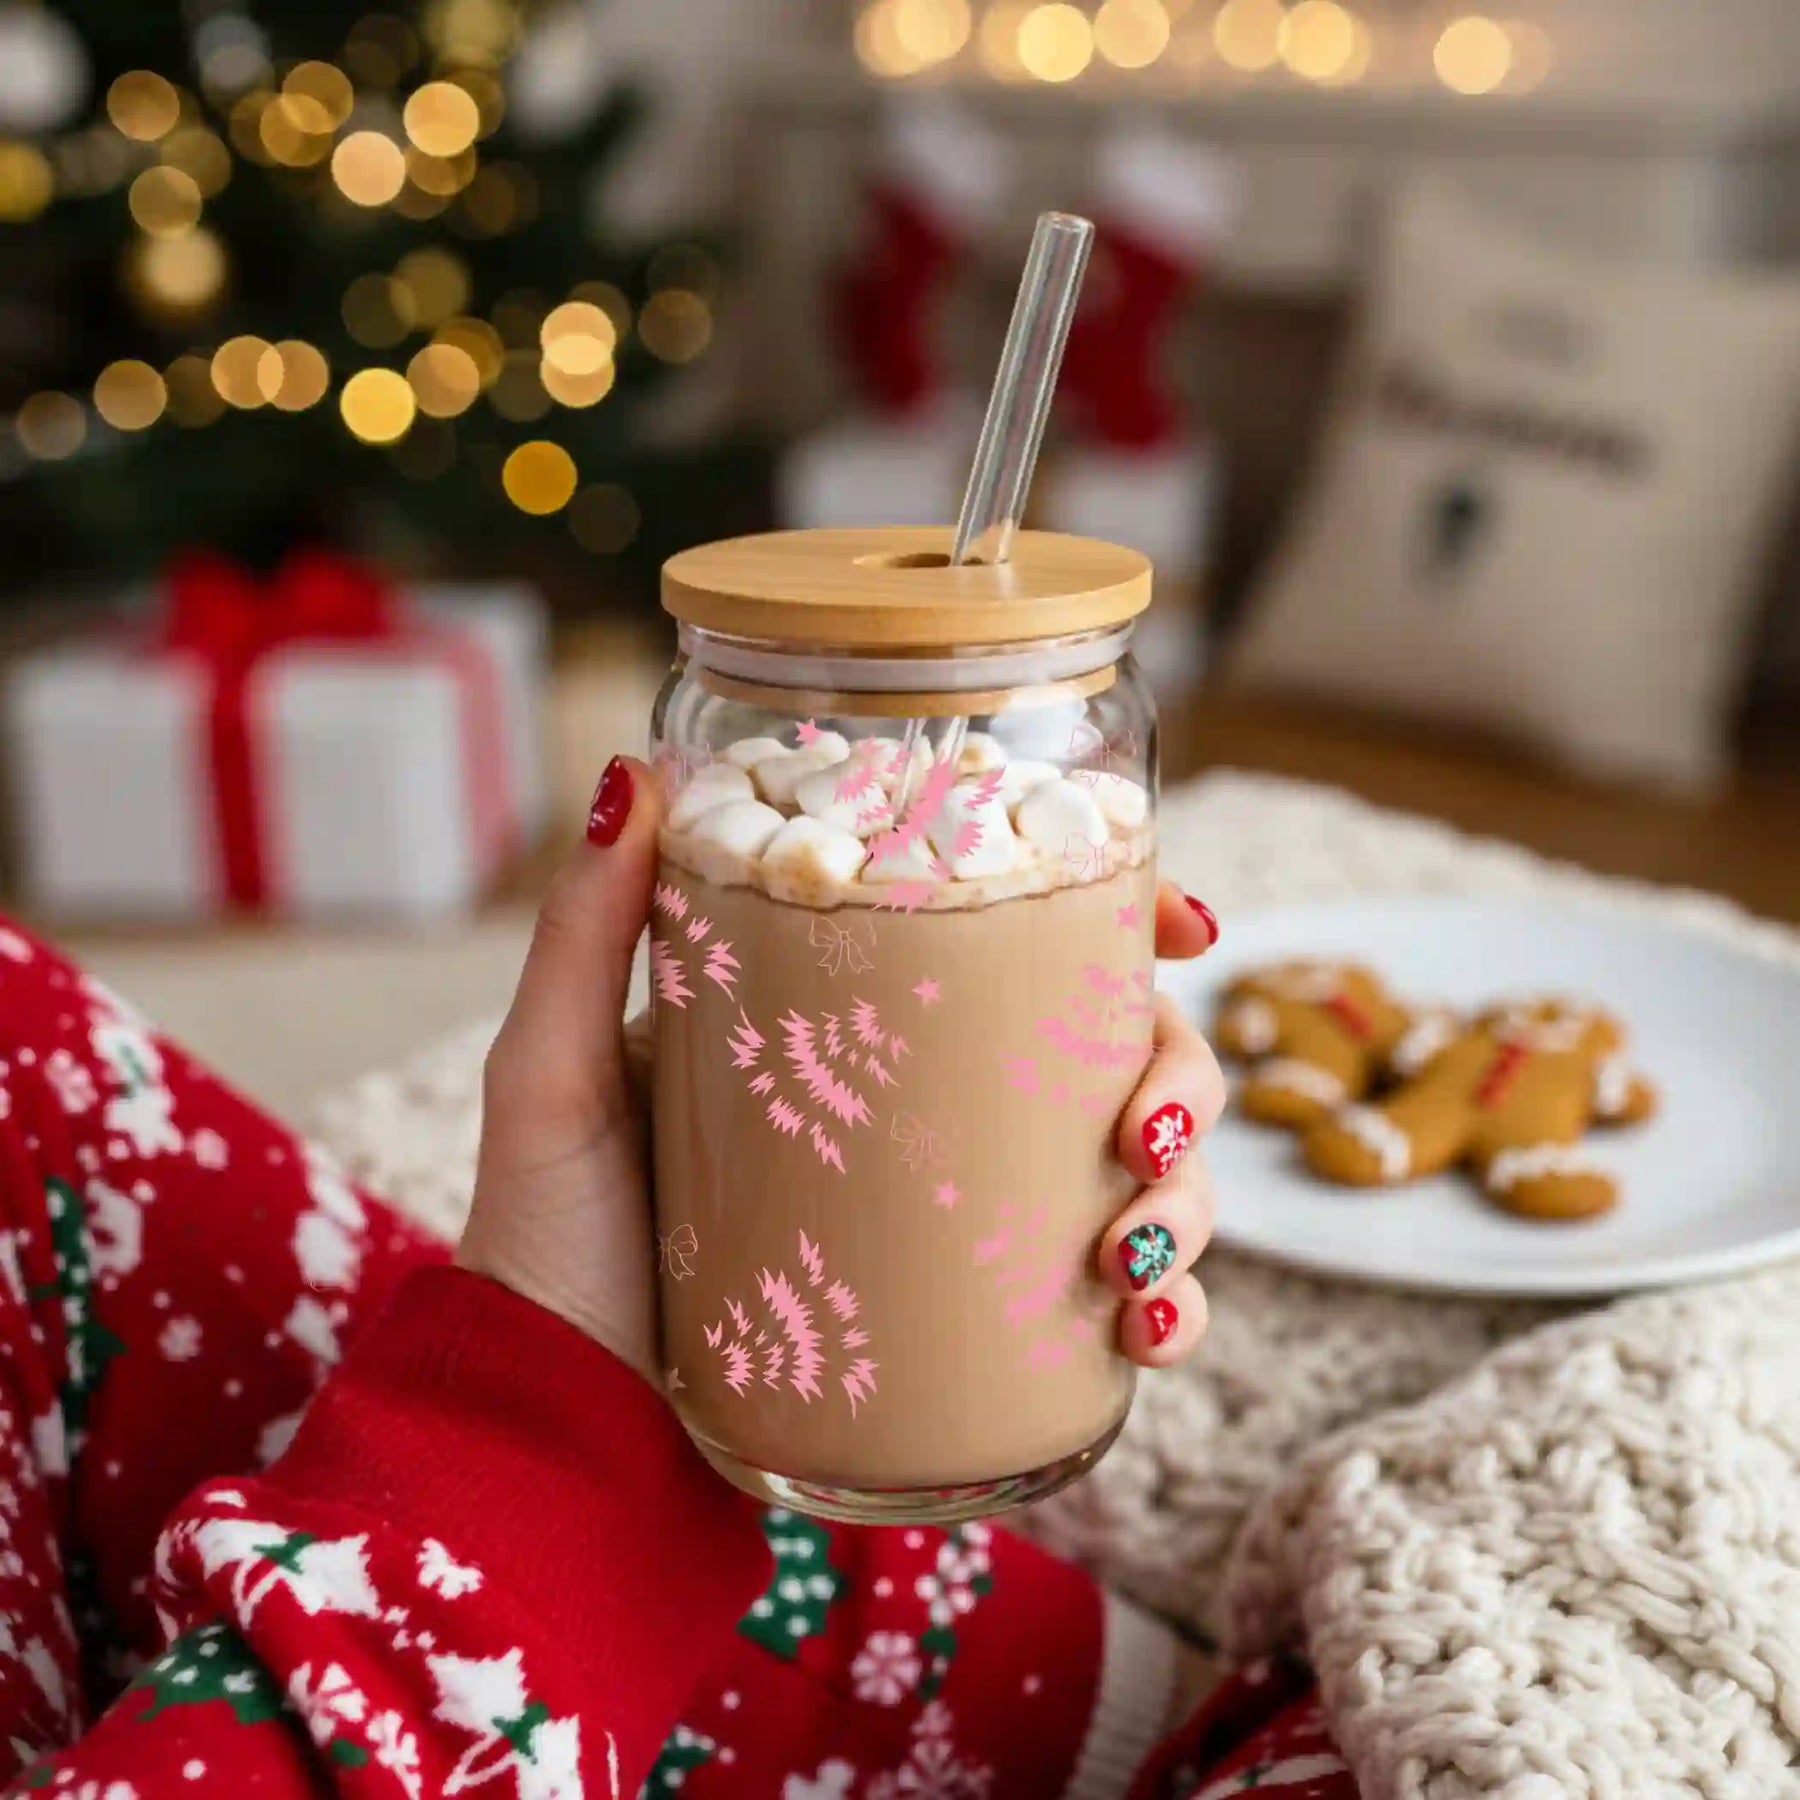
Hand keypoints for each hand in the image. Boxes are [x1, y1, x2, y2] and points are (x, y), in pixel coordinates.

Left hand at [458, 755, 1224, 1378]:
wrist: (556, 1427)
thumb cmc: (547, 1241)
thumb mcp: (557, 1072)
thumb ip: (585, 931)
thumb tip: (631, 769)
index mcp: (859, 1030)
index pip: (1021, 949)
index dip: (1126, 927)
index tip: (1179, 923)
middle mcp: (928, 1114)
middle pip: (1113, 1057)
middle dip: (1178, 1077)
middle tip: (1144, 1132)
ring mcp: (959, 1222)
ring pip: (1140, 1177)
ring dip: (1186, 1201)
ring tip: (1136, 1246)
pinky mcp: (972, 1327)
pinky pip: (1112, 1307)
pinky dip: (1165, 1308)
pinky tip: (1146, 1328)